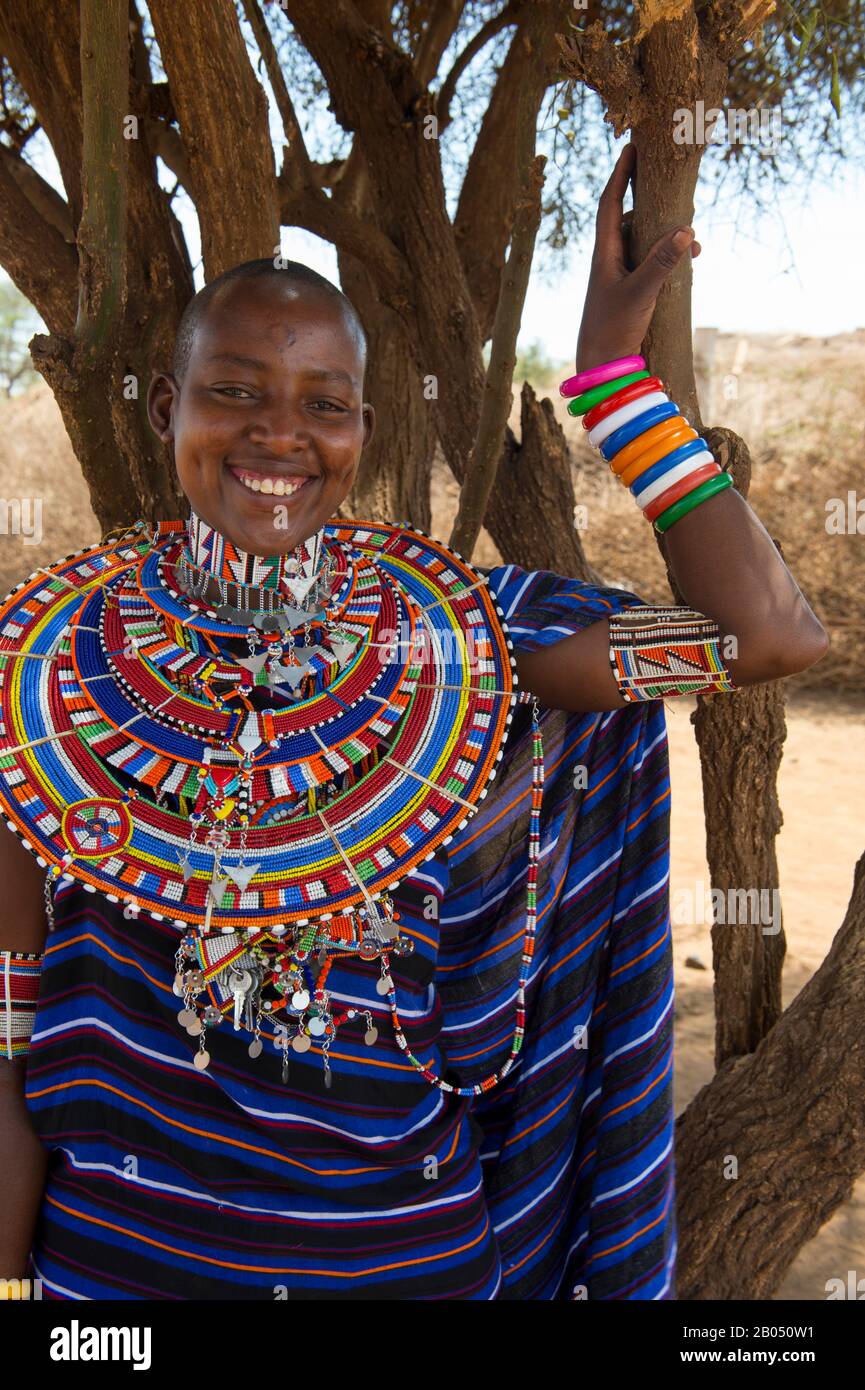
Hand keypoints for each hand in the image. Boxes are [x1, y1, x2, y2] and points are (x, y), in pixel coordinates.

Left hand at [575, 144, 701, 374]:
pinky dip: (669, 255)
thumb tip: (687, 229)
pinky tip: (690, 259)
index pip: (610, 203)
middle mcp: (610, 259)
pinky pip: (650, 261)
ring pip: (644, 240)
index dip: (620, 174)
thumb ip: (662, 262)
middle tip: (672, 182)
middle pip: (629, 216)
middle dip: (651, 199)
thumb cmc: (612, 331)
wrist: (601, 369)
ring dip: (667, 234)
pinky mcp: (631, 290)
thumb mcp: (641, 294)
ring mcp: (620, 274)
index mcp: (604, 254)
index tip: (631, 147)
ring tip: (694, 238)